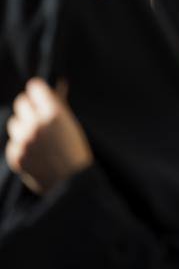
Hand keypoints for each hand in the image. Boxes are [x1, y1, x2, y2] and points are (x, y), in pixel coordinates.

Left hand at [6, 78, 93, 194]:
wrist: (70, 184)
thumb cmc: (75, 151)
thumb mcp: (71, 124)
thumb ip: (59, 104)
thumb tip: (57, 83)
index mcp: (54, 113)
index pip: (34, 87)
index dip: (38, 92)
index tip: (40, 96)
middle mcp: (37, 124)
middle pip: (21, 103)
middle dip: (28, 107)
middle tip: (37, 117)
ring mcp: (24, 141)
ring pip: (14, 122)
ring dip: (23, 127)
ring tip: (37, 139)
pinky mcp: (15, 155)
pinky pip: (12, 142)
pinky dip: (20, 145)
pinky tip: (34, 154)